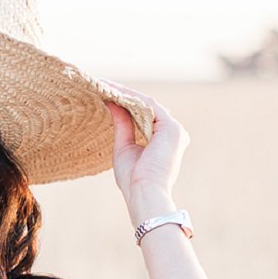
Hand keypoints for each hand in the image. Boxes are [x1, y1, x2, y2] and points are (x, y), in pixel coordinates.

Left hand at [103, 80, 190, 219]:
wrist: (144, 194)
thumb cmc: (133, 180)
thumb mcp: (124, 147)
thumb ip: (122, 125)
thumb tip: (112, 104)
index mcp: (163, 140)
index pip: (144, 116)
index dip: (125, 104)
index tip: (106, 94)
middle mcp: (172, 133)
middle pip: (146, 108)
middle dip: (124, 95)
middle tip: (103, 85)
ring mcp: (175, 129)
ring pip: (147, 104)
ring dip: (125, 93)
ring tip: (105, 85)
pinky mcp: (172, 128)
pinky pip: (149, 106)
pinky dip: (132, 98)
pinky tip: (114, 92)